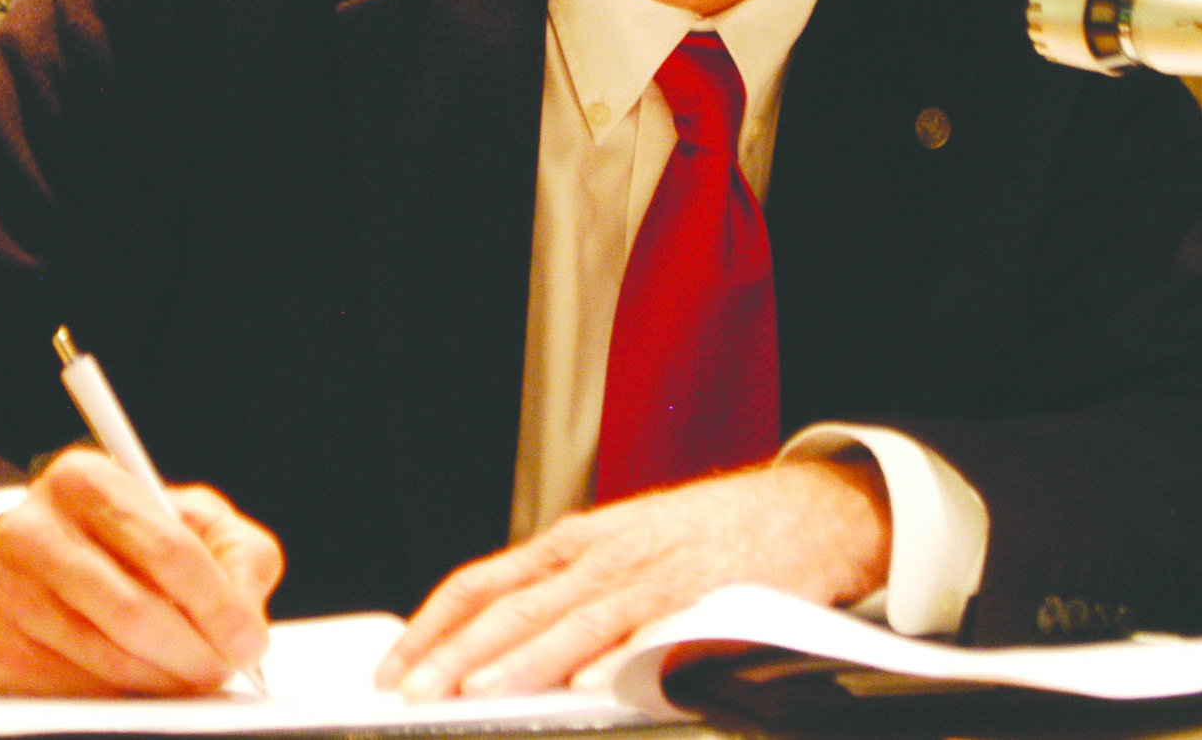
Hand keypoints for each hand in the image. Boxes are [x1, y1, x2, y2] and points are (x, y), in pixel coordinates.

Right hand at [0, 447, 283, 695]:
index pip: (167, 549)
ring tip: (191, 674)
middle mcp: (34, 531)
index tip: (249, 640)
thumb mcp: (191, 518)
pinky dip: (125, 696)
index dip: (217, 603)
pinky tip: (142, 679)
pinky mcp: (0, 652)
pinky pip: (78, 692)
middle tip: (224, 668)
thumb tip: (244, 615)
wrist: (34, 561)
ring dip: (166, 681)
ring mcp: (7, 594)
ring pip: (108, 660)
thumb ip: (236, 553)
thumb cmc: (126, 538)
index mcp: (85, 480)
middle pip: (135, 612)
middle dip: (195, 653)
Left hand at [375, 457, 890, 699]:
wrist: (806, 511)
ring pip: (572, 621)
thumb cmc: (711, 536)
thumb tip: (499, 641)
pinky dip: (617, 656)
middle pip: (516, 606)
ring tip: (478, 691)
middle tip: (413, 691)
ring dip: (521, 661)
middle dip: (457, 652)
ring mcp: (652, 576)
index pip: (486, 581)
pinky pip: (653, 631)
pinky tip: (589, 680)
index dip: (435, 623)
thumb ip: (568, 589)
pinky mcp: (702, 599)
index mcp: (578, 543)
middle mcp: (605, 554)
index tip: (395, 664)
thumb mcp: (624, 547)